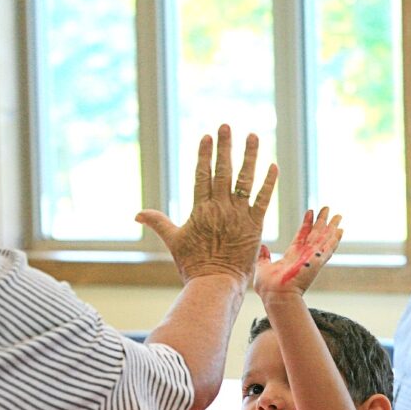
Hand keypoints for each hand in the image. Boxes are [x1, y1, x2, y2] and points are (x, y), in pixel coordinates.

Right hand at [136, 124, 277, 284]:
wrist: (215, 284)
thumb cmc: (193, 266)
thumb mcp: (174, 242)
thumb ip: (158, 222)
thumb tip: (137, 213)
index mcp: (201, 210)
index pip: (203, 175)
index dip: (205, 154)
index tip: (207, 136)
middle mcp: (220, 208)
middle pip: (223, 171)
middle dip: (225, 146)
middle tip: (227, 125)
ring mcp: (239, 216)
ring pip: (245, 180)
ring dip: (250, 156)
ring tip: (253, 136)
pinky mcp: (255, 226)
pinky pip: (263, 200)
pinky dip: (268, 183)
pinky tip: (272, 166)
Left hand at [254, 207, 341, 298]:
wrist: (275, 296)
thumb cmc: (267, 287)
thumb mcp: (262, 267)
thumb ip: (264, 257)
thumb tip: (263, 247)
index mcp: (292, 257)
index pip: (301, 236)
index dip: (306, 224)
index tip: (310, 212)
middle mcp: (304, 257)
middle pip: (315, 235)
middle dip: (321, 222)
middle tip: (327, 208)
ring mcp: (311, 259)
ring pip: (324, 239)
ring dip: (331, 227)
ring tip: (338, 215)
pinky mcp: (317, 261)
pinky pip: (328, 248)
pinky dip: (334, 239)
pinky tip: (340, 230)